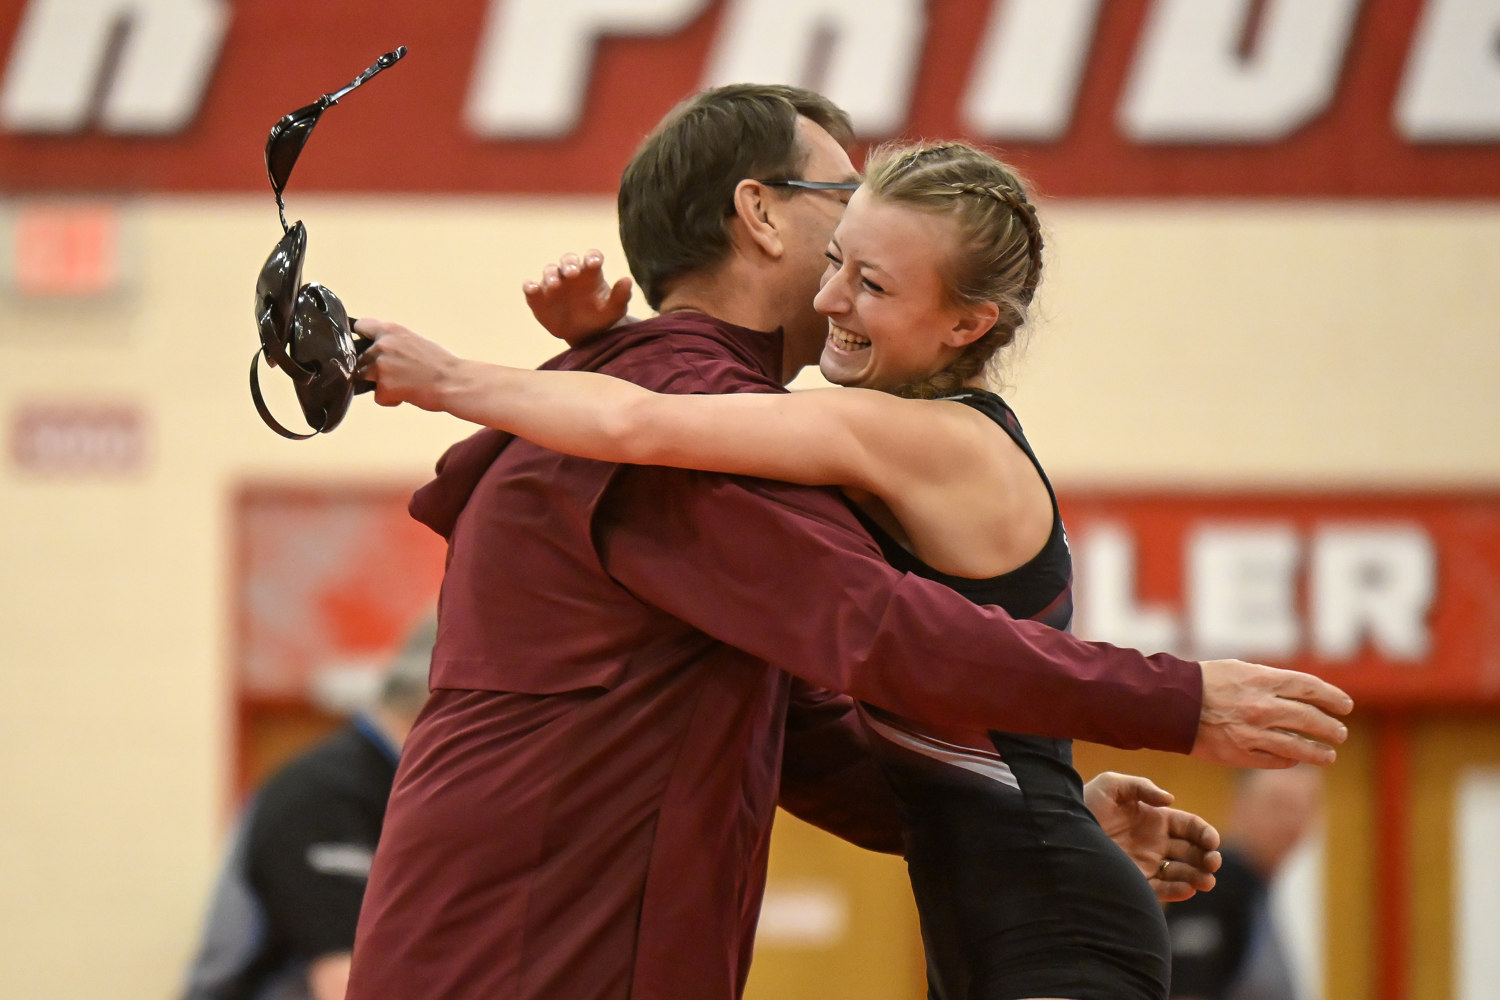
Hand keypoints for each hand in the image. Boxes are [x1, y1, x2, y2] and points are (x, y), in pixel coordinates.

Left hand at [352, 318, 461, 411]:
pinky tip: (407, 394)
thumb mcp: (415, 341)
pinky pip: (378, 397)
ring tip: (403, 384)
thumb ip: (393, 342)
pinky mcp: (383, 386)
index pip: (360, 327)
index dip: (362, 338)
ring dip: (380, 384)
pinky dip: (390, 400)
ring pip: (365, 377)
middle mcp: (382, 345)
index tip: (366, 345)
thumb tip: (380, 350)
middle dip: (373, 367)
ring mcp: (380, 366)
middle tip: (397, 373)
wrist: (454, 382)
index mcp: (391, 330)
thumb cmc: (441, 364)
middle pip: (360, 358)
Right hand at [522, 249, 632, 345]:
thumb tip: (628, 280)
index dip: (592, 257)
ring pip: (550, 271)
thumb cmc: (601, 317)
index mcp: (591, 272)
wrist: (585, 335)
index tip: (595, 263)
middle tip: (572, 272)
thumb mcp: (615, 309)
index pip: (592, 257)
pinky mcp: (539, 297)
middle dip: (570, 264)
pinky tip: (532, 289)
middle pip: (569, 260)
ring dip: (551, 274)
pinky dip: (530, 286)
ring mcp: (554, 284)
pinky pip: (531, 288)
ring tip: (555, 284)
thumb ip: (621, 296)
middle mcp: (571, 273)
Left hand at [1084, 772, 1220, 901]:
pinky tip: (1187, 888)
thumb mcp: (1110, 785)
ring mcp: (1147, 864)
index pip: (1190, 827)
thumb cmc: (1084, 804)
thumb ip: (1141, 786)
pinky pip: (1162, 890)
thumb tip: (1170, 800)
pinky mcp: (1136, 882)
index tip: (1211, 841)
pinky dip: (1177, 891)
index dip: (1205, 833)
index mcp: (1155, 819)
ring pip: (1183, 873)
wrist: (1060, 831)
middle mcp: (1155, 843)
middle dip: (1208, 857)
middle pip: (1192, 852)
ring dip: (1198, 877)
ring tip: (1206, 881)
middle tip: (1213, 862)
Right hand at [1192, 659, 1352, 767]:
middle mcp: (1262, 707)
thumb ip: (1269, 680)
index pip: (1310, 688)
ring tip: (1328, 756)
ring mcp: (1252, 733)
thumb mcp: (1238, 669)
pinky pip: (1275, 761)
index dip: (1333, 697)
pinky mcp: (1239, 754)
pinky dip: (1289, 760)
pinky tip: (1294, 759)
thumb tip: (1300, 693)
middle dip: (1330, 728)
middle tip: (1340, 733)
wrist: (1167, 704)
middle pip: (1310, 719)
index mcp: (1262, 680)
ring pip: (1298, 746)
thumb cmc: (1202, 682)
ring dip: (1318, 752)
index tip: (1345, 706)